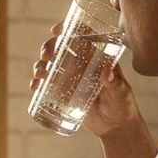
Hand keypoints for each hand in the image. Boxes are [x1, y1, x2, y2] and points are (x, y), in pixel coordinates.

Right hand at [29, 22, 142, 138]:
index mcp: (97, 58)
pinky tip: (35, 86)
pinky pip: (48, 83)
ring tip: (39, 73)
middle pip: (62, 48)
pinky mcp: (64, 92)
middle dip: (49, 48)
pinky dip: (39, 82)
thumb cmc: (123, 107)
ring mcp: (72, 78)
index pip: (82, 37)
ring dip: (41, 64)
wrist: (115, 128)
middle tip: (45, 56)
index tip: (56, 30)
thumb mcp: (121, 94)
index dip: (68, 29)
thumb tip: (107, 73)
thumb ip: (115, 84)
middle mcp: (83, 64)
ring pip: (52, 64)